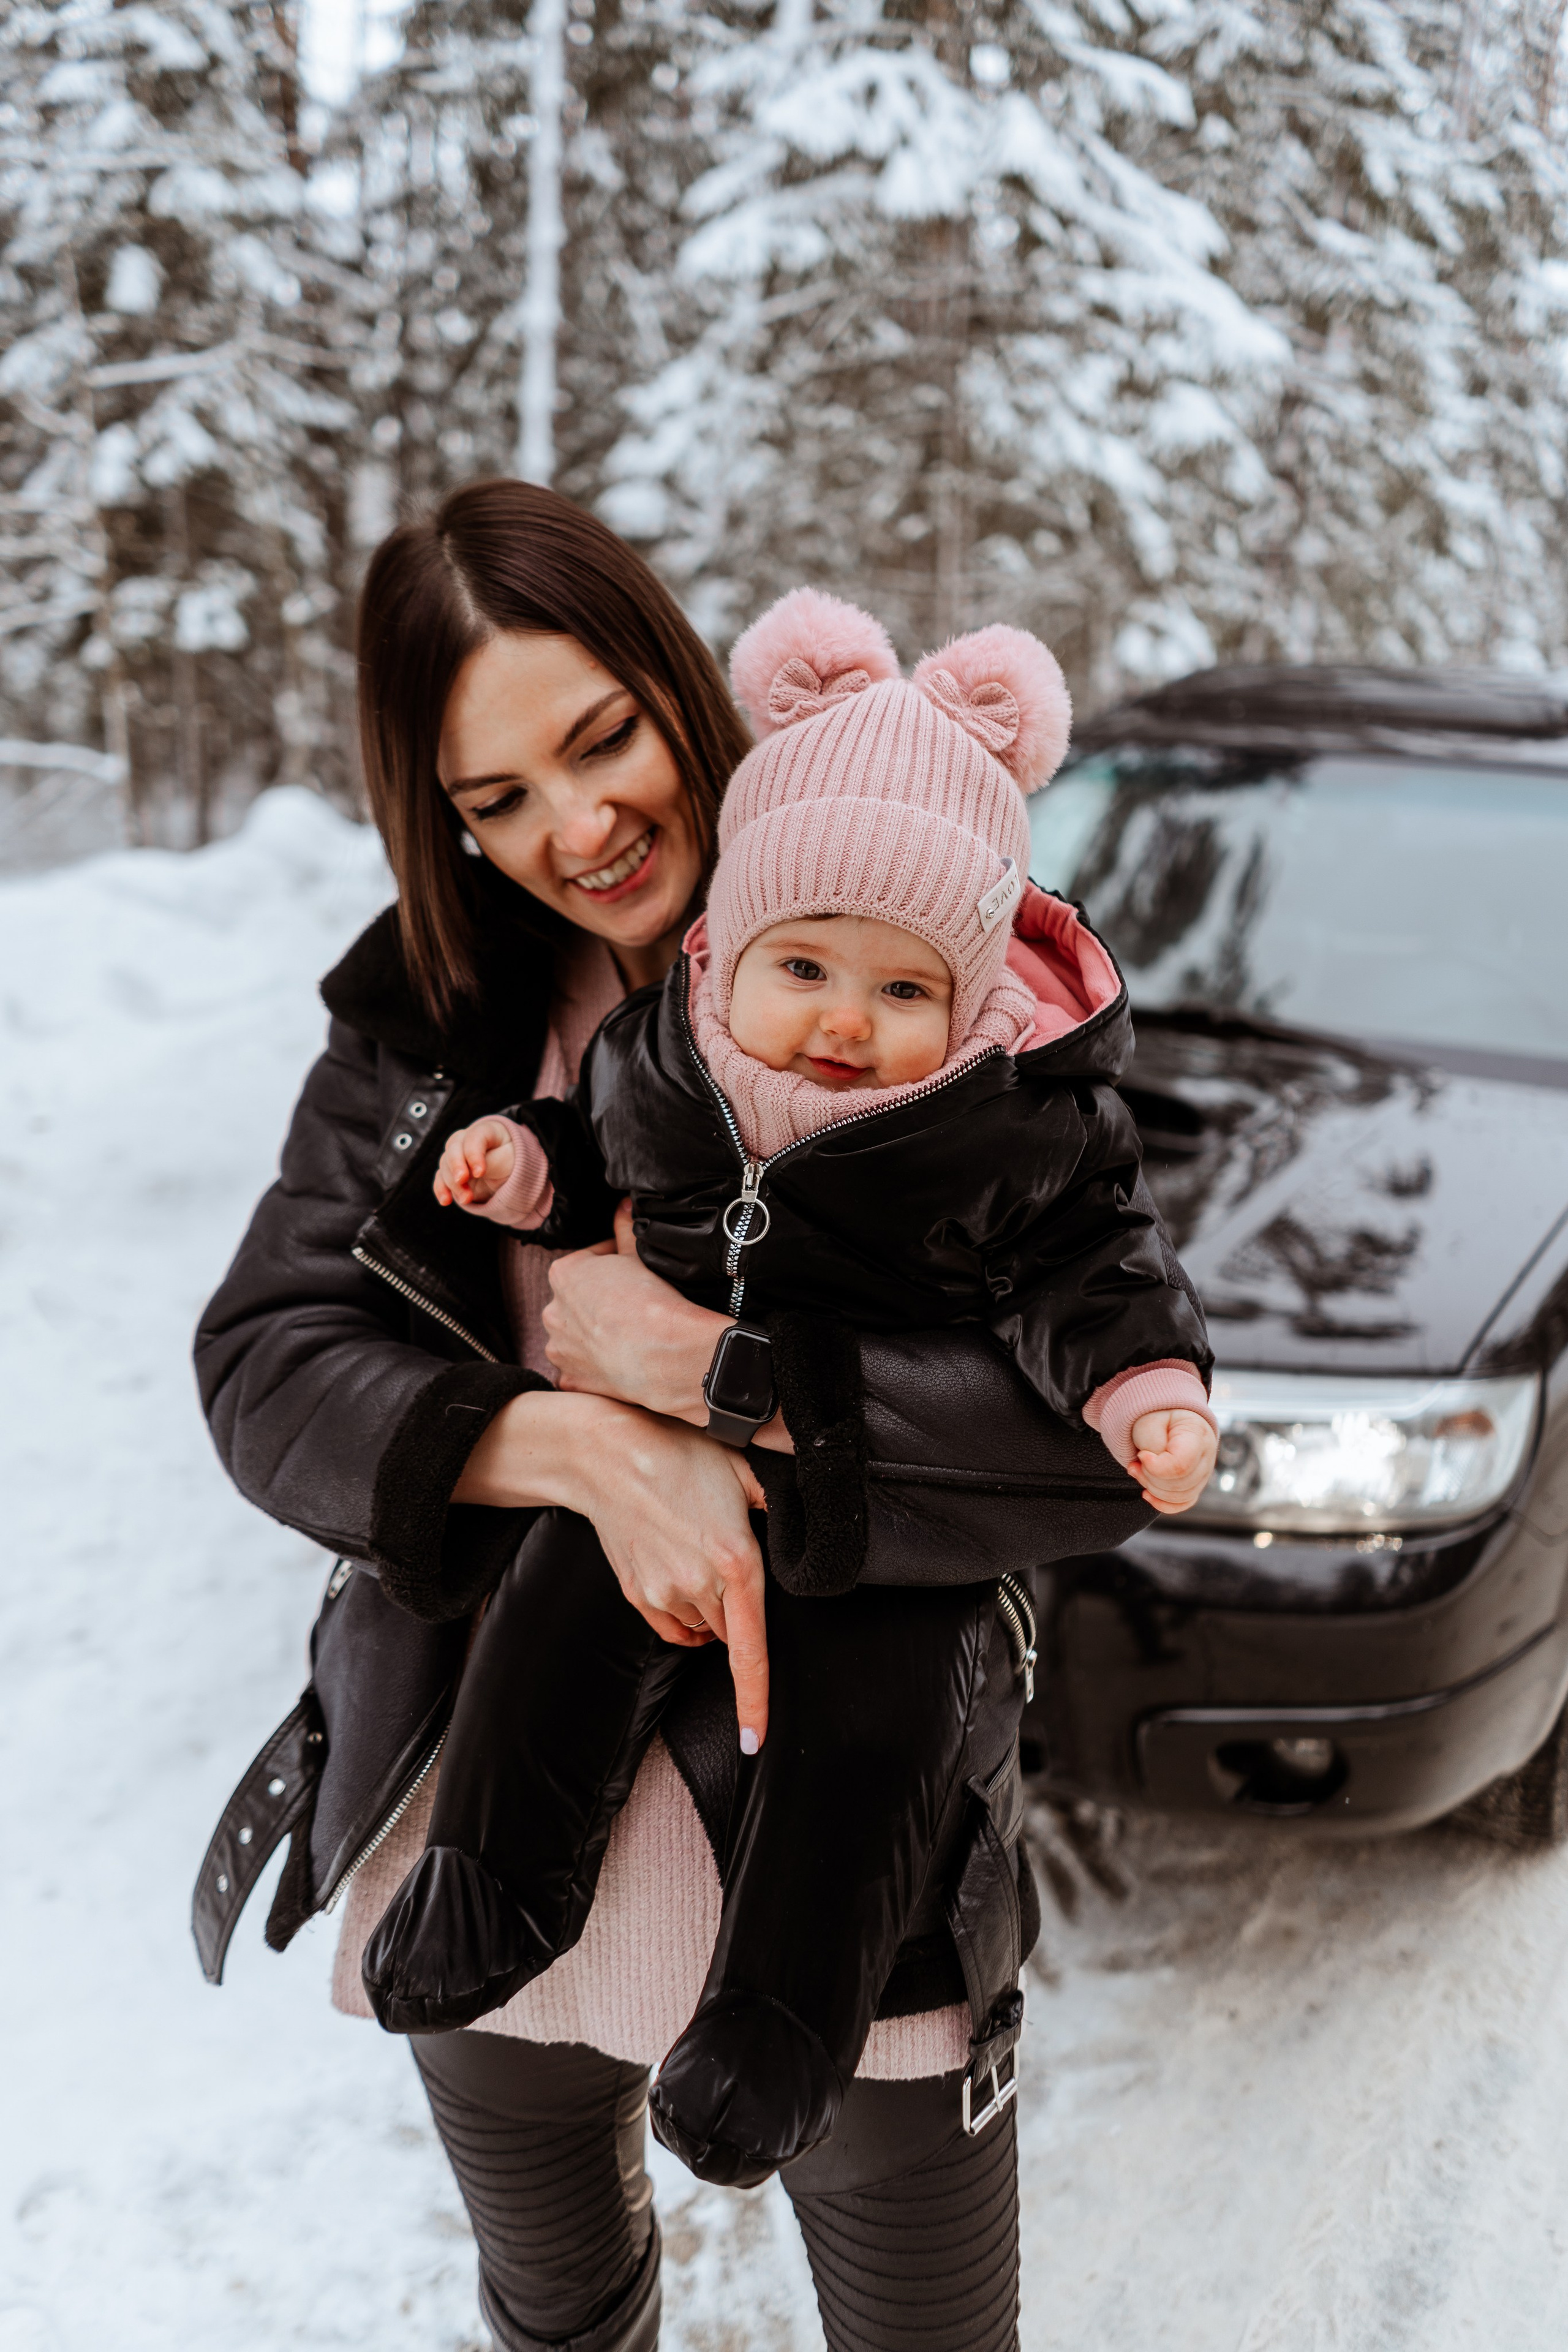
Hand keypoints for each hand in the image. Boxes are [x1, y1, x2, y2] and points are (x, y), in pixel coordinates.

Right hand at [435, 1118, 515, 1208]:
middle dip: (456, 1165)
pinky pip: (441, 1178)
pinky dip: (441, 1189)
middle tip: (462, 1180)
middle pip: (454, 1148)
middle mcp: (468, 1140)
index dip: (474, 1153)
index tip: (480, 1172)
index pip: (474, 1137)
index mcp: (487, 1131)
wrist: (515, 1178)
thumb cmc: (516, 1163)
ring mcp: (459, 1156)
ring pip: (446, 1165)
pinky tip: (445, 1201)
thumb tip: (468, 1173)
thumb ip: (490, 1163)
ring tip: (467, 1199)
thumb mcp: (510, 1161)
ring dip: (453, 1183)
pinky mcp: (453, 1174)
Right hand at [453, 1390, 771, 1747]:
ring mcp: (663, 1594)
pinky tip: (682, 1579)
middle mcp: (699, 1586)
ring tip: (700, 1553)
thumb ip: (783, 1503)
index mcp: (737, 1562)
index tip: (754, 1740)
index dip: (755, 1702)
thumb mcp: (745, 1470)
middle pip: (731, 1633)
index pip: (750, 1653)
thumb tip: (814, 1519)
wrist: (607, 1454)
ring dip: (711, 1608)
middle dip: (739, 1611)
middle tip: (729, 1560)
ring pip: (703, 1628)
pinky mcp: (636, 1594)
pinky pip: (672, 1628)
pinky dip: (684, 1616)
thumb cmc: (680, 1455)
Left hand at [544, 1200, 793, 1451]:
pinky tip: (619, 1361)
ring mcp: (559, 1349)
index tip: (634, 1271)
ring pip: (575, 1336)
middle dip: (599, 1301)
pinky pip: (579, 1370)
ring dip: (594, 1334)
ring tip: (627, 1335)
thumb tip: (624, 1204)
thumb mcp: (638, 1255)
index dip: (614, 1263)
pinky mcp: (570, 1379)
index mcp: (563, 1275)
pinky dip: (595, 1367)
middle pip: (578, 1301)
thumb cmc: (653, 1302)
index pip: (589, 1261)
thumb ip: (624, 1228)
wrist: (666, 1355)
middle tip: (633, 1304)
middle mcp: (552, 1312)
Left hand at [1129, 1407, 1217, 1514]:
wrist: (1166, 1416)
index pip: (1181, 1465)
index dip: (1155, 1467)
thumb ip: (1152, 1443)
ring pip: (1180, 1496)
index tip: (1141, 1455)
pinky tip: (1146, 1493)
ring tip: (1137, 1470)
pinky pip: (1183, 1503)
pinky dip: (1162, 1503)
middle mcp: (1206, 1455)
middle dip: (1149, 1477)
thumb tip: (1154, 1468)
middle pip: (1179, 1483)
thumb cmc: (1157, 1416)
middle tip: (1134, 1462)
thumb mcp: (1149, 1420)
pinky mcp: (1196, 1484)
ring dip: (1152, 1488)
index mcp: (1197, 1434)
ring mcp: (1204, 1472)